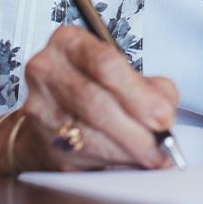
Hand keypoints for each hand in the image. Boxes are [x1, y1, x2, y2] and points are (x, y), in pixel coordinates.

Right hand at [16, 25, 180, 171]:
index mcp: (70, 42)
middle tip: (161, 141)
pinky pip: (80, 153)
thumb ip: (151, 87)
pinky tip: (131, 161)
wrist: (54, 115)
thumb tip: (163, 111)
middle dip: (135, 125)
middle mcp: (48, 69)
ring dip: (126, 148)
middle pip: (95, 101)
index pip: (106, 65)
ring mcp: (39, 105)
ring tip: (151, 155)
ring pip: (86, 133)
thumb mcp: (125, 75)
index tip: (163, 116)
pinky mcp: (39, 140)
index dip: (138, 94)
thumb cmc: (94, 87)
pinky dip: (112, 160)